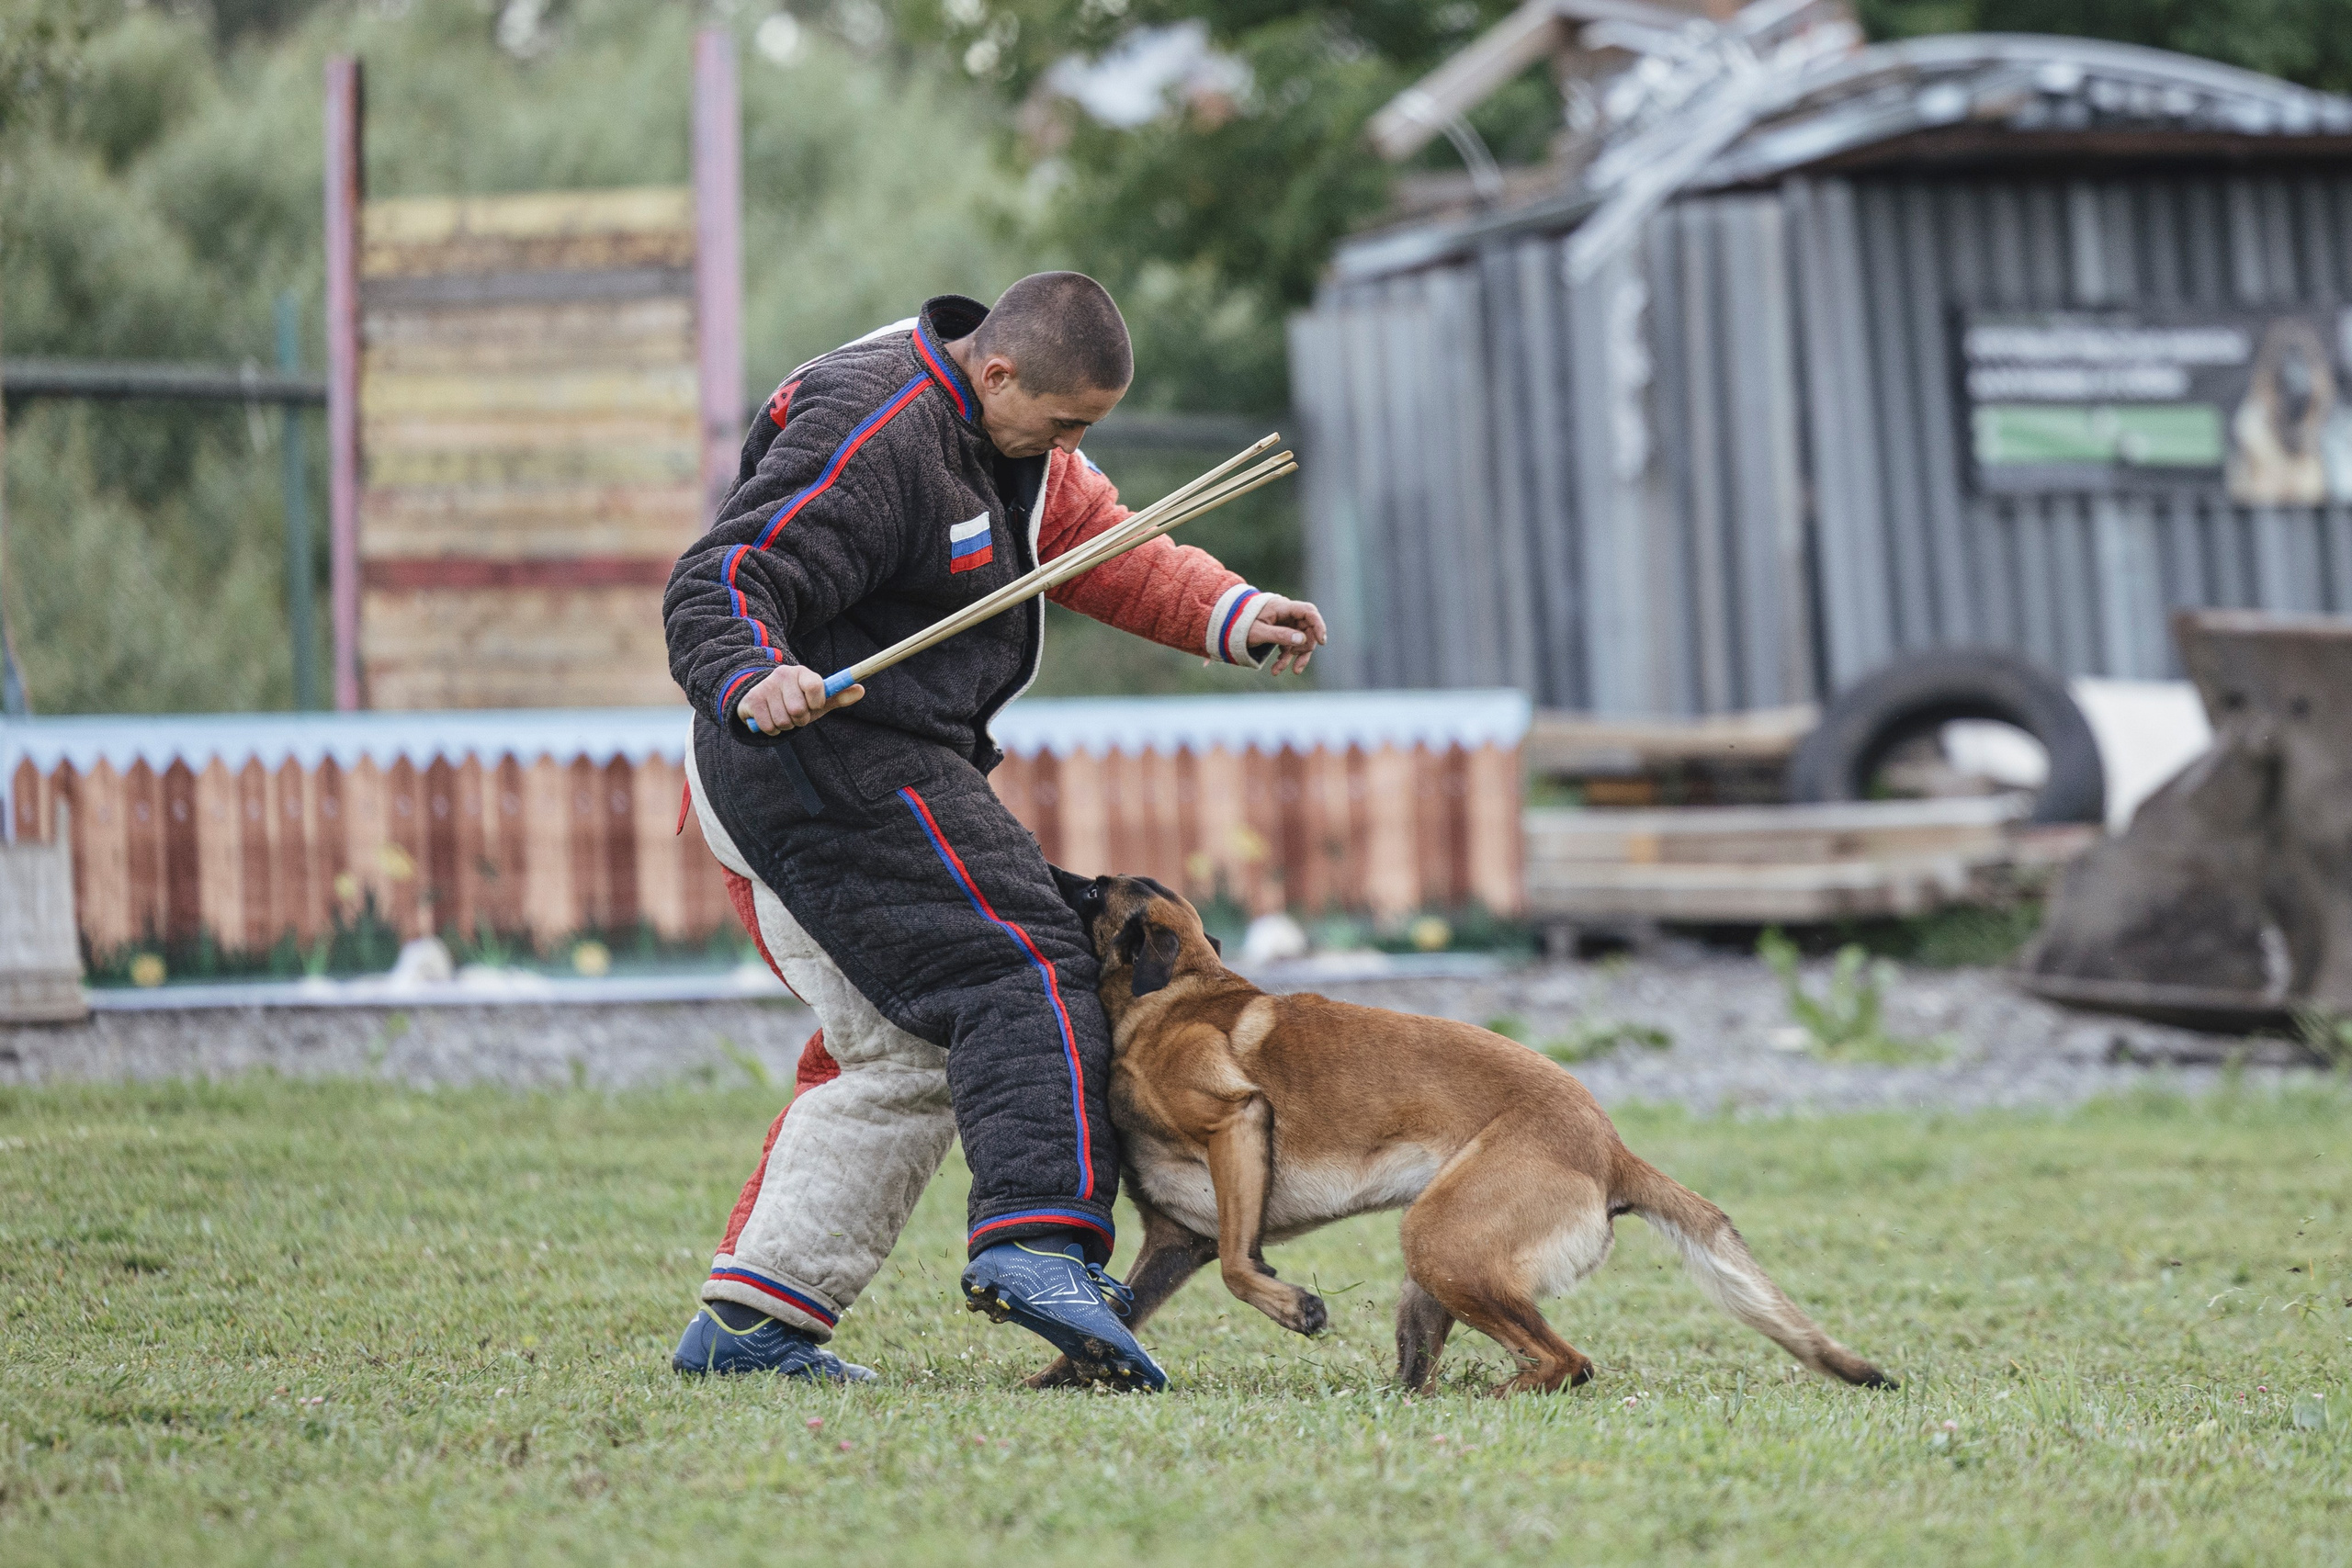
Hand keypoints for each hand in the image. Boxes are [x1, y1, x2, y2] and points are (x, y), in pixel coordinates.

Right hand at [737, 664, 863, 732]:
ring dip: (786, 725)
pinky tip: (770, 719)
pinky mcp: (752, 700)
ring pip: (784, 721)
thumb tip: (861, 690)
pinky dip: (773, 729)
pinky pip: (770, 726)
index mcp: (802, 673)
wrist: (760, 696)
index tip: (813, 705)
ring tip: (782, 715)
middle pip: (799, 710)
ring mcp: (766, 687)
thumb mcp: (817, 699)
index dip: (817, 702)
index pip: (816, 687)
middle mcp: (783, 675)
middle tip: (796, 713)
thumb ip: (838, 696)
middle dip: (800, 719)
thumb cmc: (795, 699)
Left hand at [1244, 595, 1326, 675]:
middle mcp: (1287, 614)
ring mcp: (1286, 623)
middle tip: (1297, 667)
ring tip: (1278, 671)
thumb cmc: (1241, 624)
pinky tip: (1276, 669)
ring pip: (1300, 640)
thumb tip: (1302, 640)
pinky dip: (1285, 658)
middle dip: (1304, 650)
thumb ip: (1279, 635)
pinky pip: (1290, 645)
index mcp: (1282, 607)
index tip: (1322, 641)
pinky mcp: (1282, 632)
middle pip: (1307, 629)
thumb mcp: (1258, 632)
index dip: (1318, 625)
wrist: (1227, 624)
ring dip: (1293, 658)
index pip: (1308, 612)